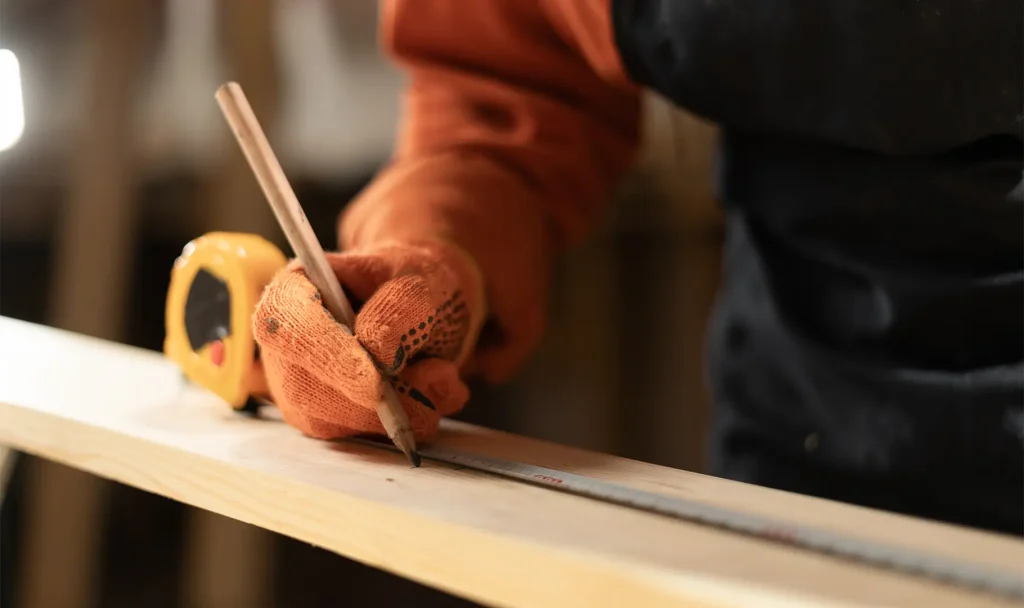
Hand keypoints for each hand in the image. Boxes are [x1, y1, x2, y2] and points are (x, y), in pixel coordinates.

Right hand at [252, 239, 485, 440]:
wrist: (431, 305)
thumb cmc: (415, 281)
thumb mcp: (421, 279)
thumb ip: (400, 308)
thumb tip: (377, 351)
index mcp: (296, 288)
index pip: (283, 323)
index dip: (324, 355)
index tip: (374, 382)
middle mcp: (287, 341)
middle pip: (303, 387)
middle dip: (372, 399)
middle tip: (434, 377)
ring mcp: (302, 384)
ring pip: (332, 421)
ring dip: (397, 411)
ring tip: (441, 373)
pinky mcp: (327, 417)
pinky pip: (358, 436)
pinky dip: (407, 421)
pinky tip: (434, 390)